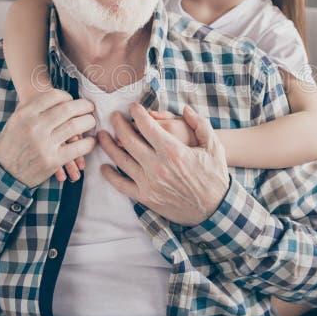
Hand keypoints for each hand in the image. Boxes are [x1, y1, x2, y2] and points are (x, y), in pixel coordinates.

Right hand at [0, 89, 96, 187]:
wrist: (2, 171)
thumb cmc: (10, 143)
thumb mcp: (15, 121)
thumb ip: (32, 109)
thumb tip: (56, 97)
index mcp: (25, 113)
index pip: (54, 96)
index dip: (68, 97)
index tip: (72, 101)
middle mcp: (35, 126)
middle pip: (67, 109)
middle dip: (83, 106)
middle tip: (90, 107)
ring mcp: (44, 144)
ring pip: (75, 126)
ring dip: (88, 122)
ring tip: (92, 121)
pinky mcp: (52, 161)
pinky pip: (77, 149)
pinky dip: (88, 143)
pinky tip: (91, 141)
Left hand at [99, 103, 228, 225]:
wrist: (214, 209)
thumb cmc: (214, 175)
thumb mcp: (213, 146)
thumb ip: (200, 123)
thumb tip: (186, 108)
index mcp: (173, 150)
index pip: (146, 125)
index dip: (136, 112)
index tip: (132, 107)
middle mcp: (157, 166)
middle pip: (128, 139)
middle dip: (118, 124)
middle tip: (114, 116)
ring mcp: (149, 183)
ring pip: (120, 160)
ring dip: (108, 145)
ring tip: (102, 136)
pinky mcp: (145, 197)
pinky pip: (121, 185)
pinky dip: (110, 175)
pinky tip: (104, 166)